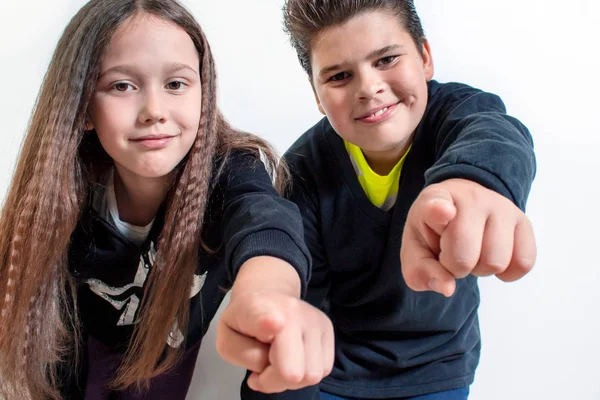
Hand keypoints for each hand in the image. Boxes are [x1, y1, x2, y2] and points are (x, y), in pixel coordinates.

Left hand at [216, 256, 333, 393]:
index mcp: (256, 308)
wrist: (267, 297)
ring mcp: (314, 318)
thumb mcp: (225, 337)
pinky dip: (306, 372)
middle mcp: (292, 309)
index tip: (274, 323)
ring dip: (291, 378)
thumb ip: (240, 353)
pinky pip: (324, 369)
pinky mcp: (328, 327)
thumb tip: (269, 360)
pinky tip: (292, 358)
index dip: (267, 322)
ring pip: (312, 375)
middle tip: (262, 369)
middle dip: (275, 380)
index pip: (265, 316)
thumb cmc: (243, 323)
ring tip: (278, 362)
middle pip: (294, 372)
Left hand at [401, 178, 535, 296]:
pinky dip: (507, 272)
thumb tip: (448, 288)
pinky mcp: (523, 221)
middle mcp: (470, 198)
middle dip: (456, 267)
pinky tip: (492, 257)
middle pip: (465, 256)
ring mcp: (501, 206)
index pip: (436, 204)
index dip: (438, 211)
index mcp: (433, 200)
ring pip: (496, 262)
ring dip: (481, 269)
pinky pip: (523, 262)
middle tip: (452, 254)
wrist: (458, 206)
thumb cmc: (434, 232)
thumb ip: (422, 272)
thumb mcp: (415, 250)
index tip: (443, 211)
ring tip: (473, 252)